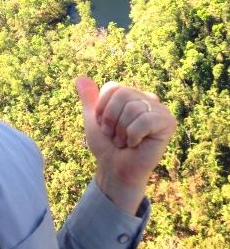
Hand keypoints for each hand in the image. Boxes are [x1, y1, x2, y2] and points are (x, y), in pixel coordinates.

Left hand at [76, 77, 176, 214]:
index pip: (112, 88)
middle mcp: (145, 98)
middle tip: (115, 136)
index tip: (104, 126)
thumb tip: (79, 78)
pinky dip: (134, 135)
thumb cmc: (106, 146)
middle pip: (123, 95)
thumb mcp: (93, 121)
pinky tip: (136, 144)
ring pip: (133, 108)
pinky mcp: (168, 122)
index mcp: (129, 94)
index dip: (102, 109)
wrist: (115, 170)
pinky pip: (145, 120)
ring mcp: (158, 109)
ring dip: (122, 131)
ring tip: (125, 142)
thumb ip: (88, 99)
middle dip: (111, 120)